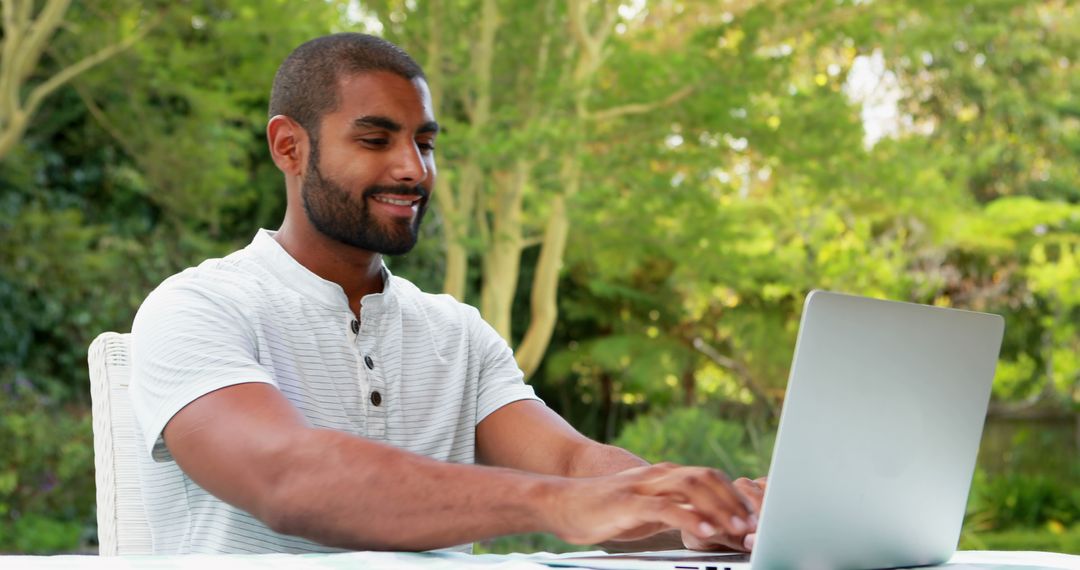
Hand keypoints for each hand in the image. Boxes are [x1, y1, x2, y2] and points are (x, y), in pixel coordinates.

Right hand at [541, 463, 756, 546]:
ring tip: (737, 528)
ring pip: (690, 487)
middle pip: (706, 478)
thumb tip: (707, 527)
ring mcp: (643, 487)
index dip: (734, 496)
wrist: (562, 503)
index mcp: (664, 476)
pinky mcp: (628, 502)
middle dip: (734, 501)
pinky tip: (703, 531)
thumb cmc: (605, 511)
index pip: (709, 478)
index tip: (753, 518)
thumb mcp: (646, 512)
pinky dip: (688, 517)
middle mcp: (657, 475)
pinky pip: (664, 507)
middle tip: (753, 525)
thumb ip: (674, 513)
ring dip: (719, 508)